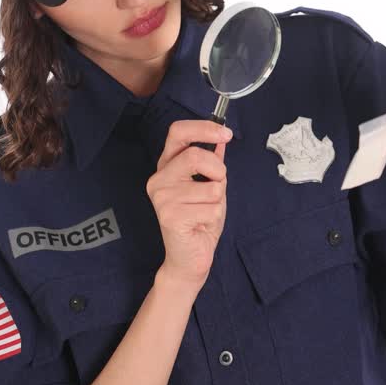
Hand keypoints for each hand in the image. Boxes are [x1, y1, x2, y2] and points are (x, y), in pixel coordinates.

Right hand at [146, 120, 232, 290]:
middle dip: (217, 171)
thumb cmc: (199, 221)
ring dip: (217, 201)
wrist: (189, 257)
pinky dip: (214, 216)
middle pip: (195, 156)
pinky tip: (202, 224)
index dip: (204, 128)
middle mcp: (159, 178)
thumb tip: (220, 138)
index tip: (226, 133)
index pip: (178, 132)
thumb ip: (212, 163)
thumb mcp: (210, 186)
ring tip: (204, 212)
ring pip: (210, 186)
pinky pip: (211, 207)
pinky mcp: (170, 216)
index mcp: (167, 165)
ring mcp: (162, 197)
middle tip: (215, 188)